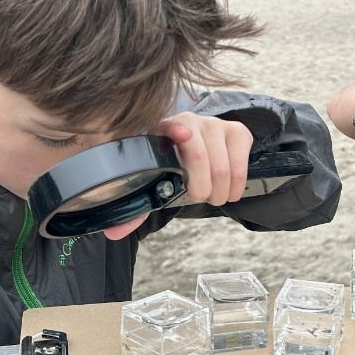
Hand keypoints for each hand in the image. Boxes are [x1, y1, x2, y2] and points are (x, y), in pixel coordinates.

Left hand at [102, 113, 253, 240]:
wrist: (198, 152)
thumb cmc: (171, 168)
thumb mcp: (153, 184)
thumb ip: (136, 208)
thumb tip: (113, 233)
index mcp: (161, 130)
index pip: (169, 125)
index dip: (176, 130)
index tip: (182, 136)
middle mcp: (190, 121)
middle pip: (198, 156)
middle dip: (202, 188)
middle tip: (202, 198)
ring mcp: (216, 124)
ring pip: (222, 165)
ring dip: (220, 190)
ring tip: (216, 197)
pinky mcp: (238, 131)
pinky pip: (241, 162)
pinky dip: (237, 183)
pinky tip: (231, 189)